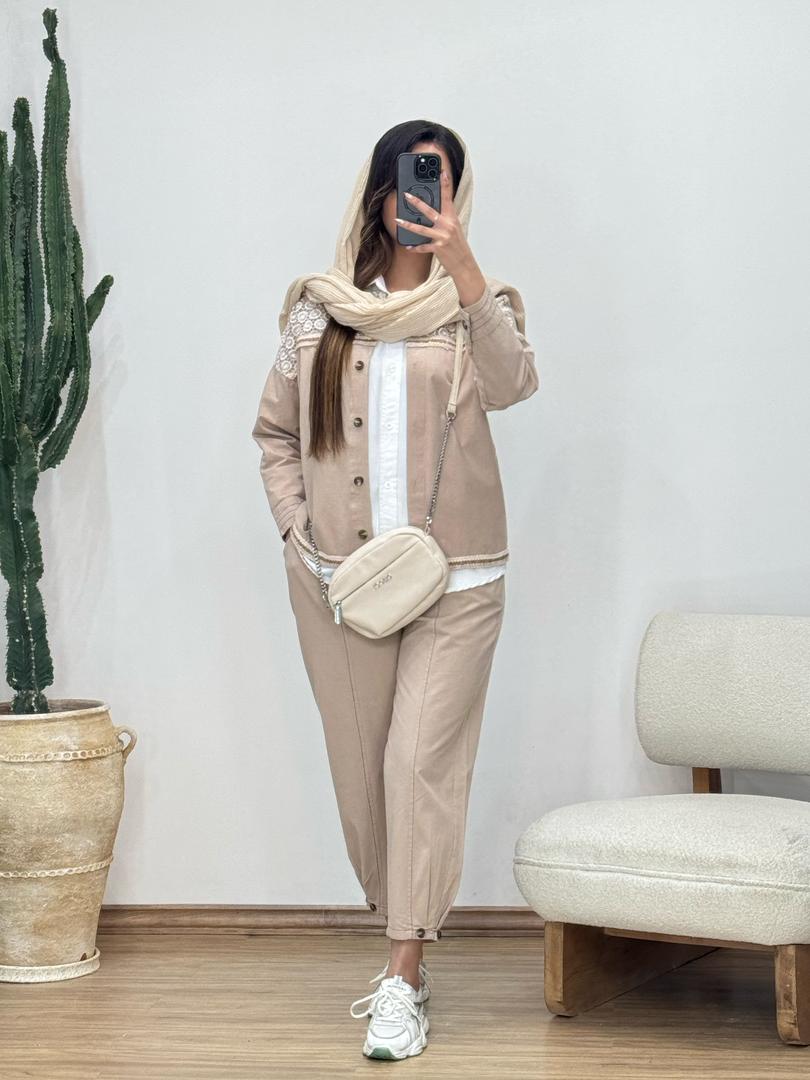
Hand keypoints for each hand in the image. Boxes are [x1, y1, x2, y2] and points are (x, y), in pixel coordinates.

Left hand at [396, 170, 485, 305]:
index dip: (445, 184)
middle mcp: (448, 225)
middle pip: (429, 211)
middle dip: (417, 202)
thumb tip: (431, 212)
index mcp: (452, 218)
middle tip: (406, 195)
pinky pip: (423, 247)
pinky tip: (408, 246)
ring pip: (421, 229)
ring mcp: (443, 236)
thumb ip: (445, 219)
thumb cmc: (458, 246)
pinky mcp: (438, 248)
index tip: (441, 172)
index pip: (448, 198)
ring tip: (397, 220)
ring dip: (408, 224)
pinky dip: (415, 247)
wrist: (464, 264)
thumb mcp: (454, 229)